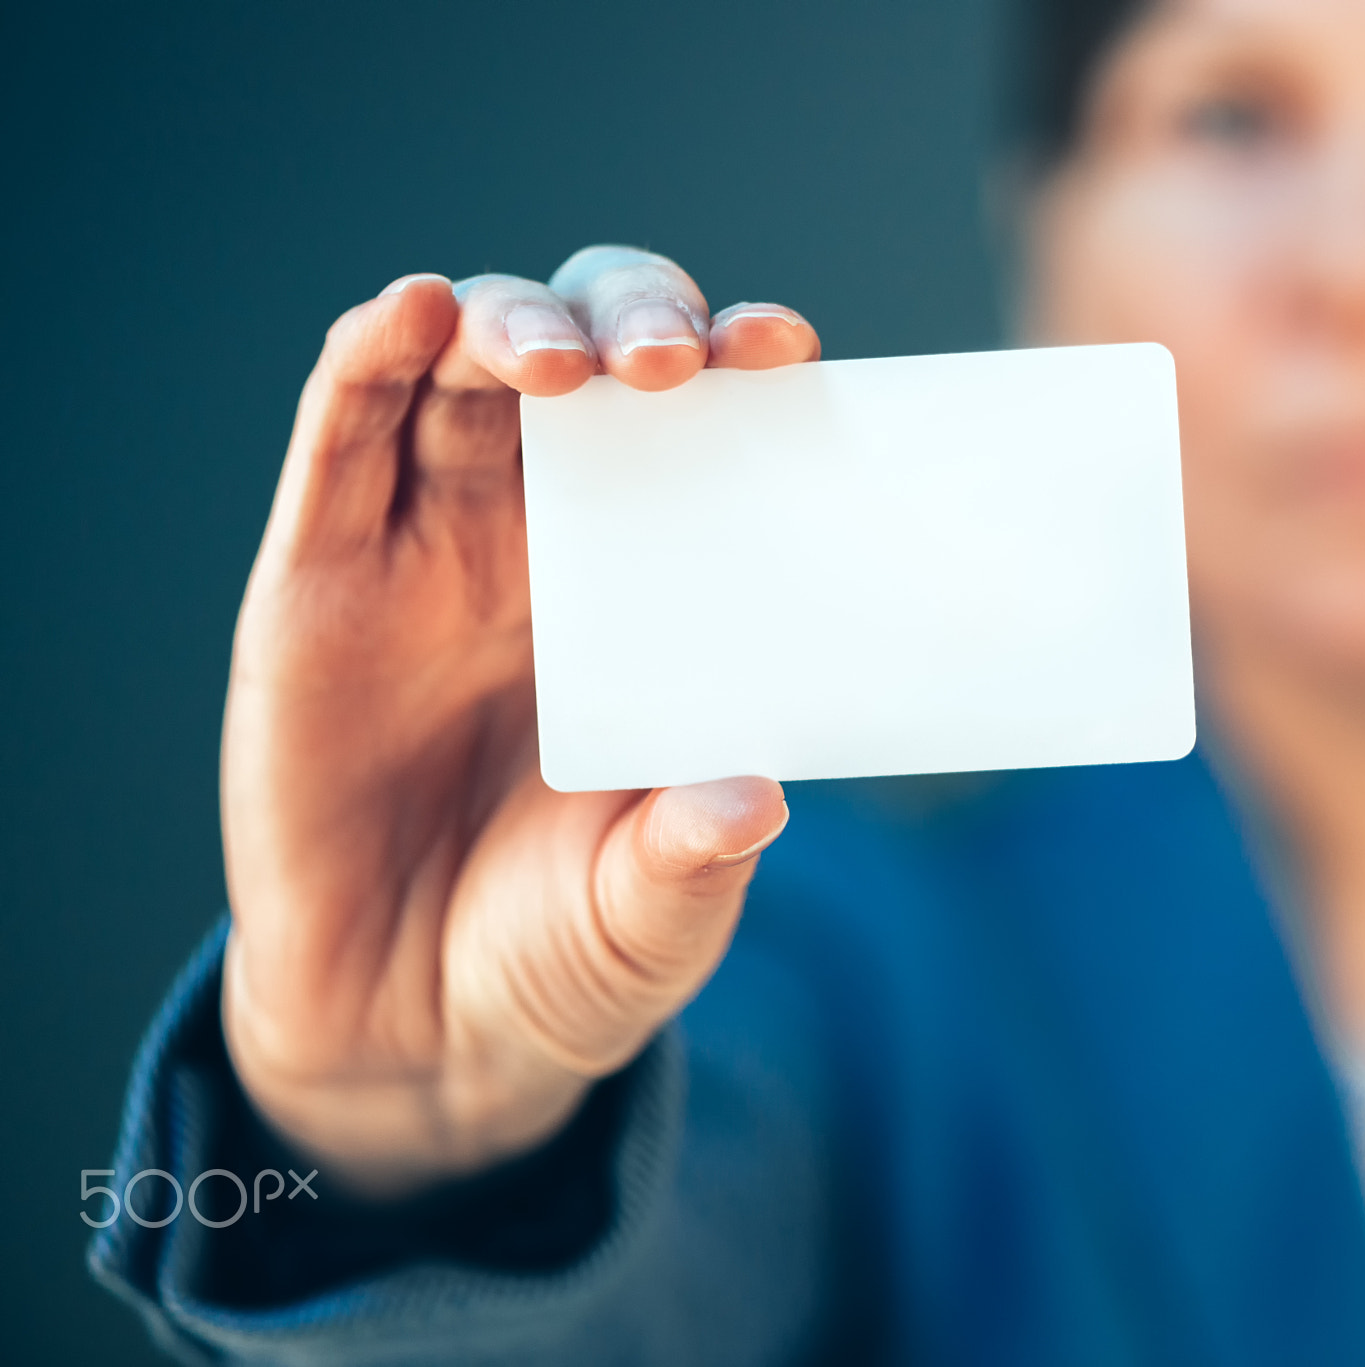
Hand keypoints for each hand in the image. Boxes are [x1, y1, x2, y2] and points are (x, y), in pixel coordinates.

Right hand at [218, 246, 820, 1195]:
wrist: (411, 1031)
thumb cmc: (562, 951)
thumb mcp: (652, 916)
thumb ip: (694, 859)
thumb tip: (754, 802)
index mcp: (655, 591)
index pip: (705, 433)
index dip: (739, 369)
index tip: (793, 354)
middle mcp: (546, 543)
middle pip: (587, 359)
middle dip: (631, 319)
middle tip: (674, 362)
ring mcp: (427, 549)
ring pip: (462, 371)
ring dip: (512, 323)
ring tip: (559, 358)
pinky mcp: (316, 580)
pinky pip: (339, 442)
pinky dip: (371, 357)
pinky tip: (414, 313)